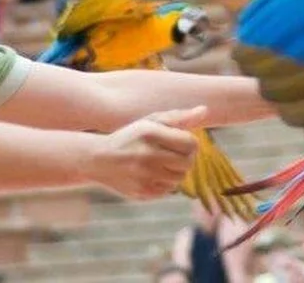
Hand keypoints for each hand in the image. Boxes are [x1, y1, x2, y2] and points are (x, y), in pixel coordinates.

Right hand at [86, 106, 205, 199]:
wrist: (98, 159)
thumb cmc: (131, 137)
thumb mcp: (151, 122)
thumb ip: (179, 117)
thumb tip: (205, 110)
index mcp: (150, 134)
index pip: (191, 144)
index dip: (189, 143)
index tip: (180, 142)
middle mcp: (147, 155)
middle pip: (188, 162)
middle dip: (184, 158)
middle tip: (171, 153)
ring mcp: (144, 176)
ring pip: (180, 178)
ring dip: (175, 171)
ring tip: (159, 163)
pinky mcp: (142, 192)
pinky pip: (168, 190)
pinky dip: (164, 183)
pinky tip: (150, 174)